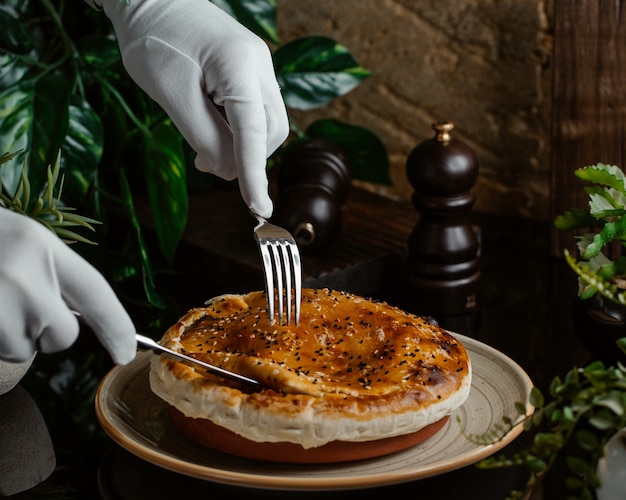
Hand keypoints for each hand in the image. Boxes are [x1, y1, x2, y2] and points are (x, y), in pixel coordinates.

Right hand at [0, 209, 135, 364]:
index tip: (127, 352)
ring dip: (11, 335)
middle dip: (47, 331)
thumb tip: (79, 324)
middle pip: (62, 336)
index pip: (95, 293)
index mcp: (40, 245)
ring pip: (24, 348)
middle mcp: (20, 276)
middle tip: (14, 301)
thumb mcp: (26, 241)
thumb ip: (56, 277)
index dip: (117, 326)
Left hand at [100, 0, 288, 217]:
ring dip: (239, 145)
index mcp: (240, 66)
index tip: (259, 210)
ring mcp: (258, 66)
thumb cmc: (153, 40)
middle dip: (244, 158)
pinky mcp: (250, 70)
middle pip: (270, 132)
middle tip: (204, 165)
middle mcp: (259, 65)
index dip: (255, 175)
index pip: (255, 133)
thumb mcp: (170, 94)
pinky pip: (253, 111)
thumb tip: (228, 171)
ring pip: (265, 124)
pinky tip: (210, 128)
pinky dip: (236, 130)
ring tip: (201, 147)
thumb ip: (203, 136)